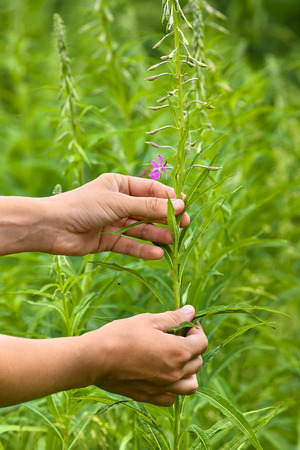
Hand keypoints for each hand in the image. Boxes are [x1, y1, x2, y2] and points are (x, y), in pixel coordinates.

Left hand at [48, 173, 188, 257]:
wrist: (51, 227)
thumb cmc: (83, 206)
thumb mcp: (119, 203)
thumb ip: (148, 207)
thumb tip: (179, 205)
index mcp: (120, 185)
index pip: (151, 190)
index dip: (169, 198)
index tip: (185, 207)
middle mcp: (118, 202)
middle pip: (148, 211)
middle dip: (166, 219)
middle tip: (184, 227)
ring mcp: (113, 222)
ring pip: (141, 229)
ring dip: (157, 235)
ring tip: (173, 243)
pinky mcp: (107, 240)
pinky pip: (129, 244)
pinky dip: (142, 249)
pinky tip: (157, 254)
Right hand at [81, 305, 207, 405]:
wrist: (96, 358)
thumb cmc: (122, 335)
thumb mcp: (149, 321)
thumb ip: (174, 318)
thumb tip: (191, 311)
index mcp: (178, 352)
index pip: (202, 343)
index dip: (196, 330)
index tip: (185, 324)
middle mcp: (175, 373)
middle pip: (198, 362)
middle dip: (192, 347)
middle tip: (176, 336)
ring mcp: (163, 387)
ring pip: (190, 385)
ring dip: (188, 371)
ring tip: (174, 359)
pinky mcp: (149, 396)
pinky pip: (171, 397)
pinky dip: (173, 388)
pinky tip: (162, 375)